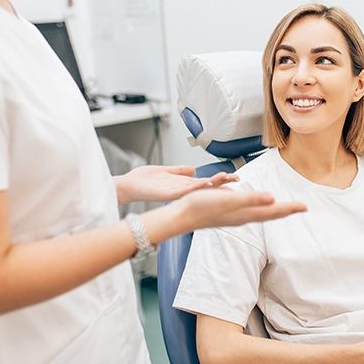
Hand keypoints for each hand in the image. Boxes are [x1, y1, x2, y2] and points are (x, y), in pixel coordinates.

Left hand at [115, 165, 237, 203]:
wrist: (127, 186)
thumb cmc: (142, 180)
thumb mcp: (165, 171)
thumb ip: (179, 170)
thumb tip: (193, 168)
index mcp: (182, 184)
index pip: (206, 181)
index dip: (219, 180)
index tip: (233, 177)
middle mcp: (181, 190)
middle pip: (206, 187)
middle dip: (221, 183)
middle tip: (236, 179)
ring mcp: (175, 193)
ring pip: (198, 189)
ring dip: (212, 184)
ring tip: (225, 179)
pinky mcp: (167, 194)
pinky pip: (184, 190)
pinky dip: (195, 187)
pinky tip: (205, 182)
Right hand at [172, 188, 306, 230]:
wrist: (180, 216)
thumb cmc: (201, 207)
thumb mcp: (228, 200)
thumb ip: (251, 199)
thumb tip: (273, 199)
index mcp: (246, 214)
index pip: (274, 212)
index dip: (290, 209)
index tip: (305, 207)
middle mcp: (243, 217)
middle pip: (270, 214)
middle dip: (286, 210)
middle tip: (300, 207)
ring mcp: (234, 216)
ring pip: (260, 213)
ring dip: (273, 210)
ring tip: (283, 207)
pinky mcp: (226, 213)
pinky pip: (249, 210)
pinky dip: (258, 207)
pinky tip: (255, 205)